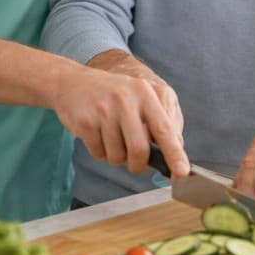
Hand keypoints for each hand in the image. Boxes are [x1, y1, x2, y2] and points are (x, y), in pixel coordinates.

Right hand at [53, 61, 188, 177]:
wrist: (73, 83)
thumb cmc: (114, 95)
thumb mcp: (142, 97)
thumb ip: (163, 120)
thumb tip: (177, 150)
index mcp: (145, 93)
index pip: (164, 129)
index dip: (175, 153)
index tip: (182, 172)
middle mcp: (126, 99)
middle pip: (139, 150)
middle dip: (138, 165)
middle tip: (136, 163)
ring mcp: (104, 110)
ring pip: (117, 156)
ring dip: (117, 157)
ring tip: (112, 137)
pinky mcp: (86, 122)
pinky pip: (99, 154)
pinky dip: (101, 152)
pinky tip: (97, 134)